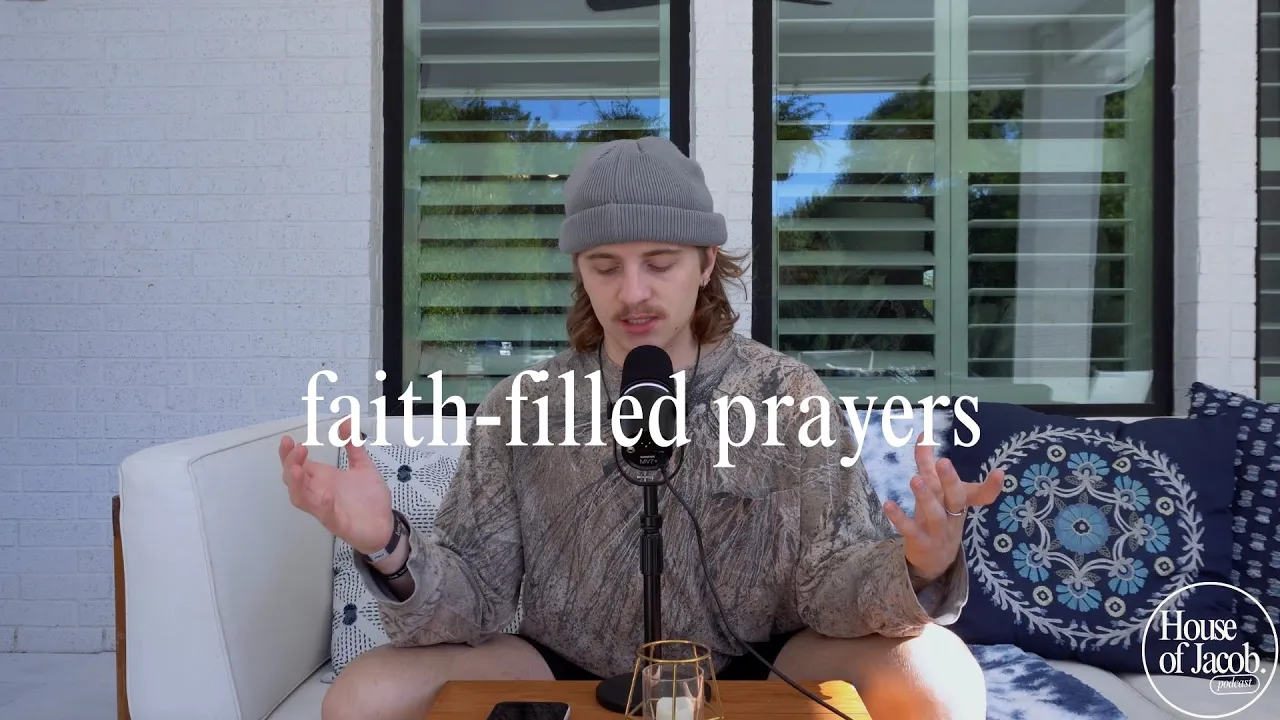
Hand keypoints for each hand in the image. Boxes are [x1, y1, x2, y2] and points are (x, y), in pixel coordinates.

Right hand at [279, 418, 393, 555]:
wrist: (384, 524)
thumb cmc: (369, 499)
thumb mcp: (363, 466)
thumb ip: (353, 445)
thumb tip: (346, 422)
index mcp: (323, 479)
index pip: (298, 464)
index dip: (289, 453)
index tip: (288, 440)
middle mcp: (319, 492)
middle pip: (293, 479)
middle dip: (290, 463)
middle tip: (297, 449)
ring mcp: (326, 508)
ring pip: (301, 498)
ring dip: (296, 484)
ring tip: (296, 469)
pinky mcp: (338, 522)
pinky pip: (325, 515)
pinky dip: (322, 505)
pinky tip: (325, 495)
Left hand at [882, 434, 1003, 583]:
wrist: (934, 562)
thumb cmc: (937, 518)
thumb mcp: (935, 490)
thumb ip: (927, 463)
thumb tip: (923, 434)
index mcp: (958, 503)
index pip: (980, 495)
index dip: (991, 487)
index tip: (1000, 473)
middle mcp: (952, 516)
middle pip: (956, 499)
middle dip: (951, 481)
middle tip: (944, 462)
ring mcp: (938, 532)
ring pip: (936, 515)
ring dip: (926, 498)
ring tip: (916, 480)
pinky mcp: (921, 543)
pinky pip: (911, 530)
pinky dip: (900, 518)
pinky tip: (888, 504)